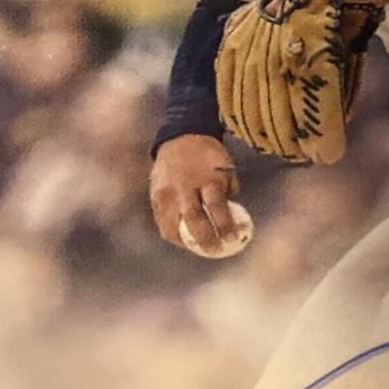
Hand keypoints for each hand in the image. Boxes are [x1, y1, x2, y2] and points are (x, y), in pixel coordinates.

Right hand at [149, 134, 241, 250]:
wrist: (181, 137)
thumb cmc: (208, 155)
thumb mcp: (225, 167)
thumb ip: (228, 191)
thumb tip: (233, 216)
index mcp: (208, 178)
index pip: (217, 206)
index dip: (225, 225)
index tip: (233, 240)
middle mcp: (185, 186)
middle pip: (194, 219)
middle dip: (205, 240)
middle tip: (216, 251)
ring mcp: (167, 193)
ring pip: (173, 225)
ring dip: (187, 242)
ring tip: (198, 249)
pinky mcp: (155, 196)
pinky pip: (162, 222)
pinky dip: (174, 234)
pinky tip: (184, 239)